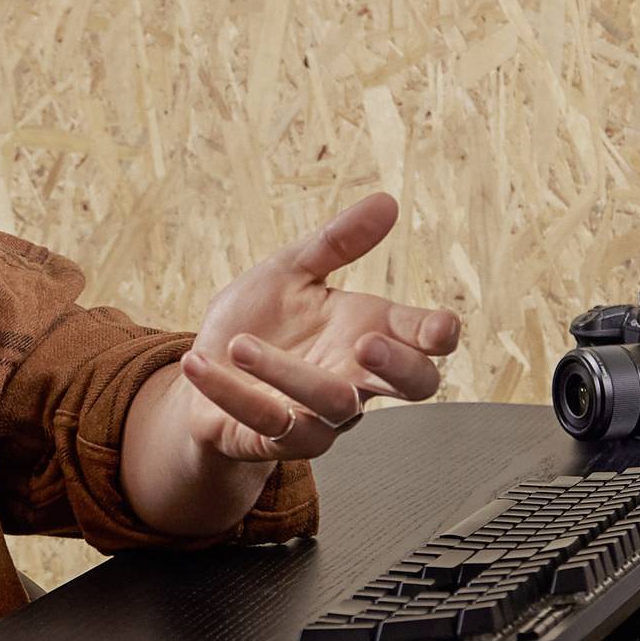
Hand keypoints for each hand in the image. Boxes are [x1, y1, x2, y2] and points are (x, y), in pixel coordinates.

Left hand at [170, 193, 459, 464]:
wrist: (206, 368)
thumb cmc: (260, 320)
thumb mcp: (291, 270)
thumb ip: (336, 242)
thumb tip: (386, 202)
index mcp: (368, 331)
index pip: (423, 341)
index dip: (437, 336)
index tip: (440, 327)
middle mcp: (354, 379)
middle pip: (410, 386)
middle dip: (398, 367)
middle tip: (367, 343)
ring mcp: (318, 415)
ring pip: (332, 405)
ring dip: (288, 374)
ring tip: (241, 344)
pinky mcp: (273, 439)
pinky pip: (264, 424)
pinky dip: (230, 392)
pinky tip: (199, 362)